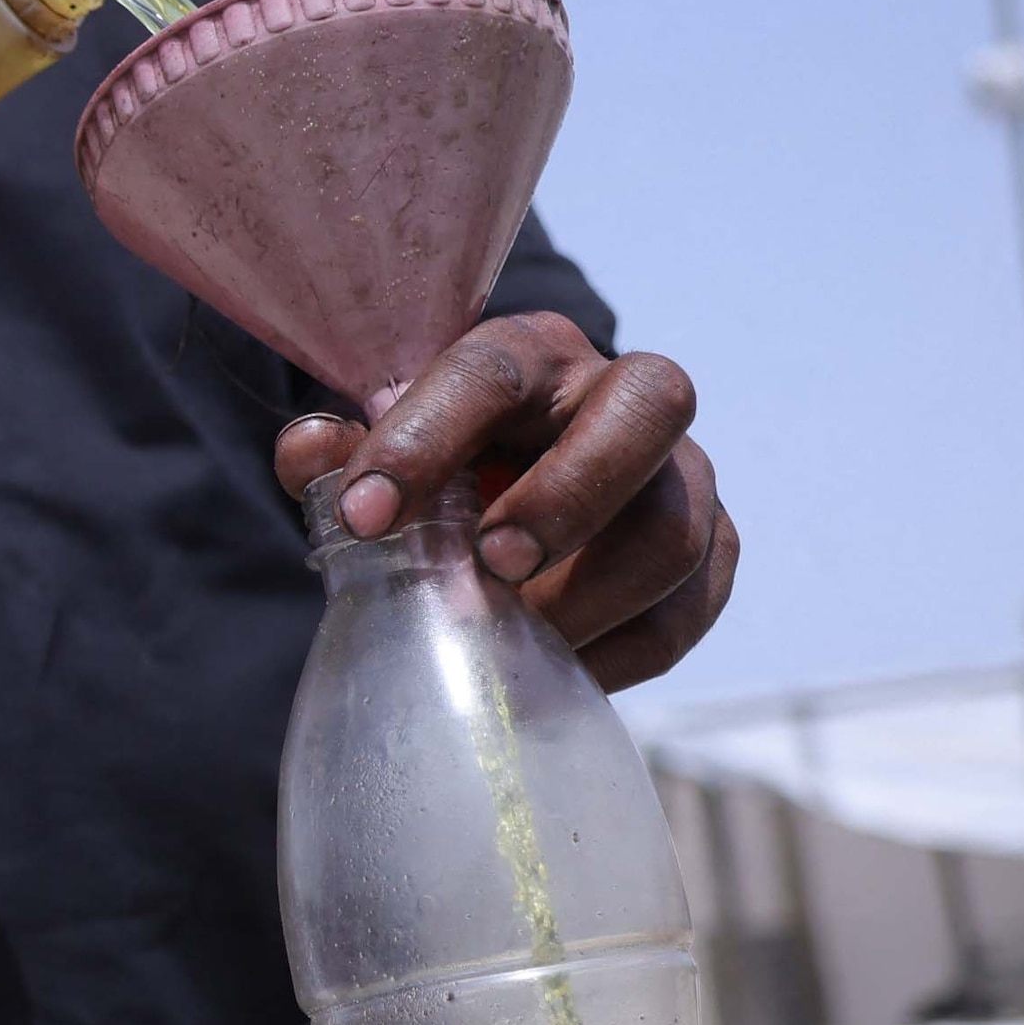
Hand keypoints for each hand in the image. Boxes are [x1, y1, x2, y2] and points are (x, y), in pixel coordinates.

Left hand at [272, 315, 737, 689]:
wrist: (516, 493)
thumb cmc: (444, 466)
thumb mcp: (385, 451)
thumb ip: (338, 453)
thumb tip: (310, 455)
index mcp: (531, 353)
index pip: (490, 368)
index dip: (427, 438)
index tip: (366, 515)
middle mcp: (624, 393)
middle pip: (651, 404)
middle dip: (569, 496)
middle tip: (493, 568)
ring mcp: (683, 473)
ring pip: (674, 529)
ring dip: (589, 598)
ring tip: (513, 640)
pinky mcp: (712, 550)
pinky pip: (688, 610)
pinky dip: (620, 653)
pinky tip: (555, 672)